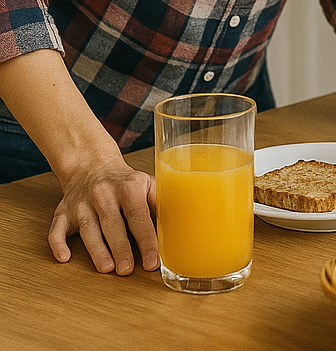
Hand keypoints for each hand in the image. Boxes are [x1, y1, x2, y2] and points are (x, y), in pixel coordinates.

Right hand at [49, 153, 157, 274]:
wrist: (92, 165)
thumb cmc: (125, 182)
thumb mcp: (147, 185)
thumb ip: (160, 205)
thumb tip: (179, 230)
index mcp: (129, 188)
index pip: (139, 217)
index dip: (146, 240)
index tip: (153, 262)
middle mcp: (103, 194)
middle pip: (113, 225)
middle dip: (121, 248)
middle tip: (127, 270)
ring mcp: (81, 204)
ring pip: (88, 229)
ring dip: (97, 250)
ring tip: (107, 268)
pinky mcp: (62, 212)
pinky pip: (56, 229)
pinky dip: (58, 244)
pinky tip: (64, 258)